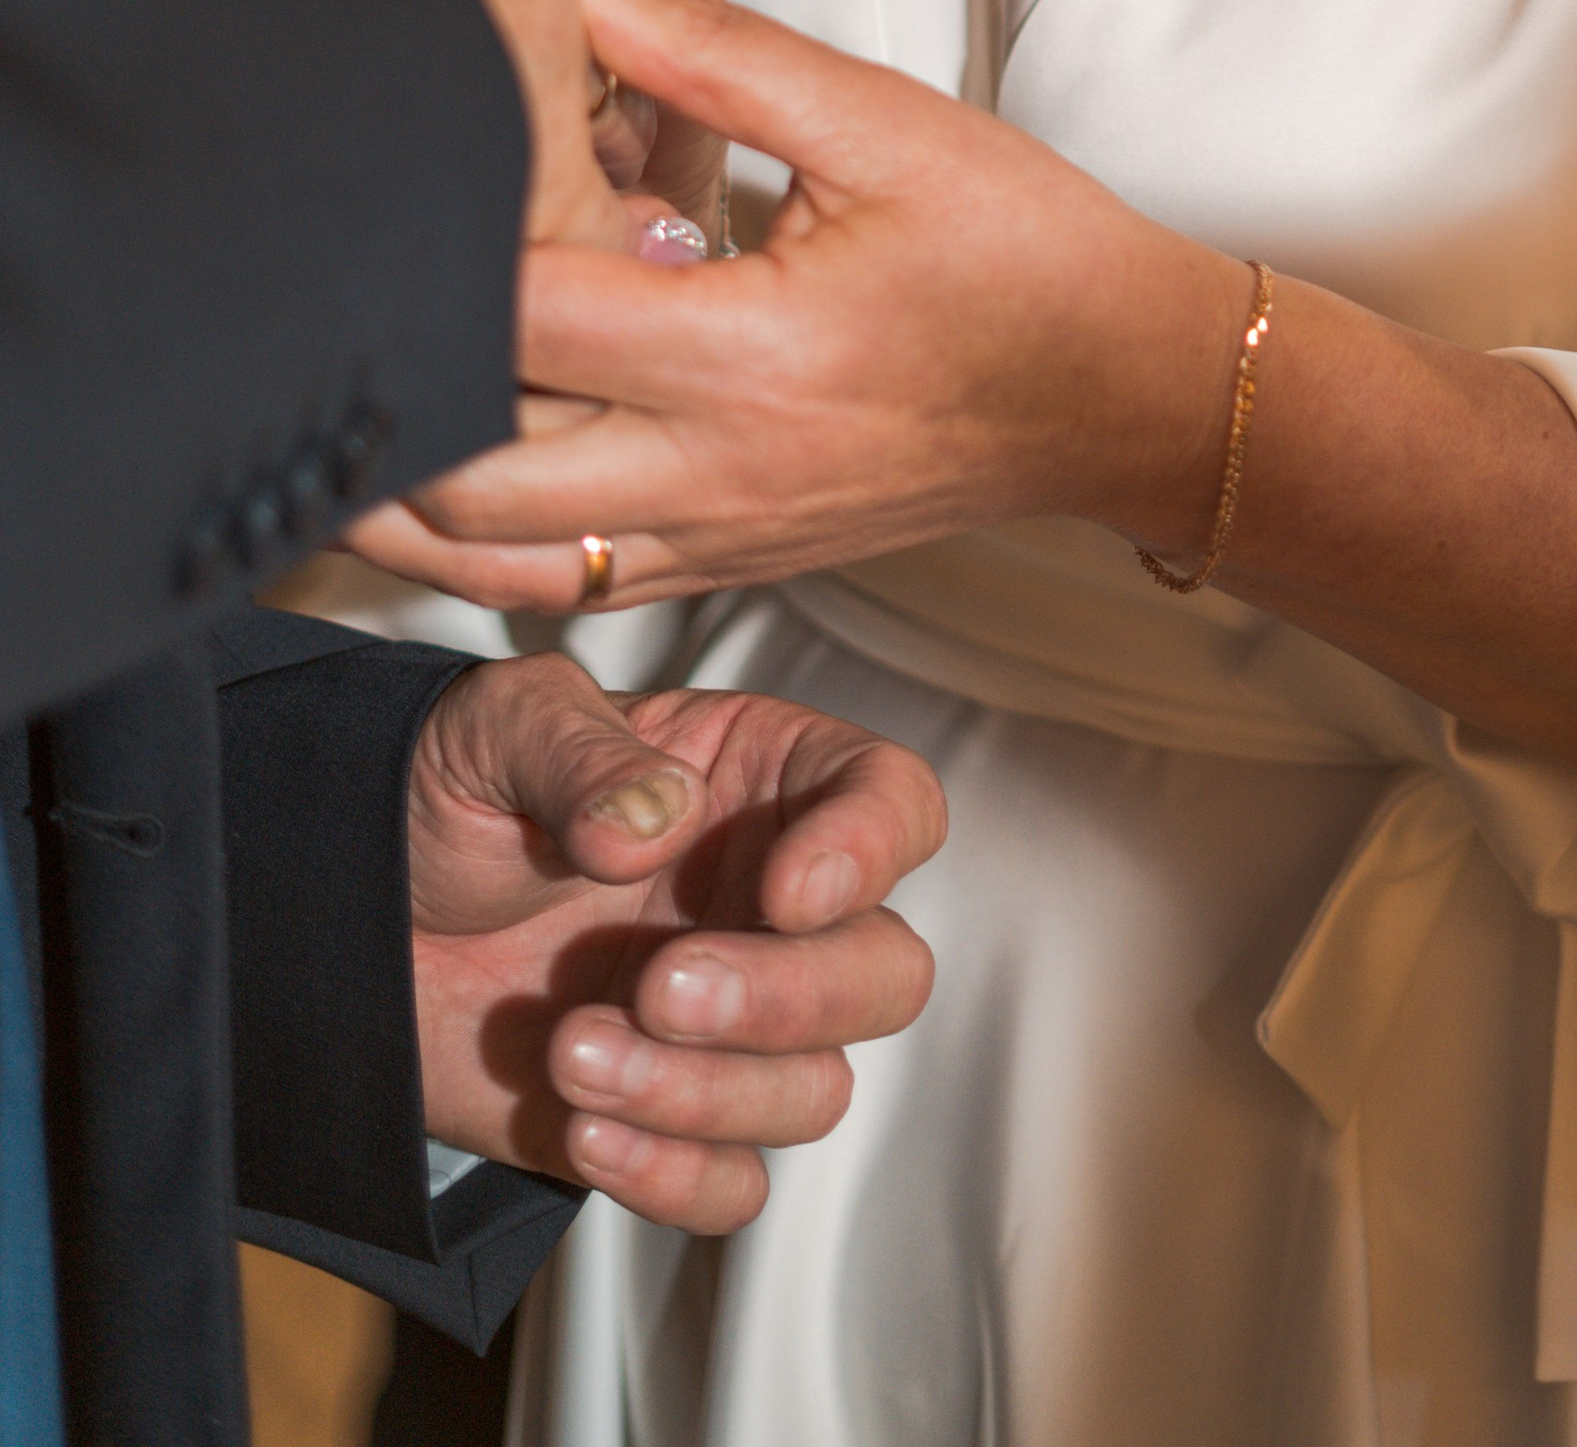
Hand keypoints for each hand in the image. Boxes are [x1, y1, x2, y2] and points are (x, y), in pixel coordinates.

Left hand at [352, 0, 1239, 614]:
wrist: (1127, 392)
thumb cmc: (1025, 254)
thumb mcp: (879, 121)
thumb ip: (708, 51)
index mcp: (754, 356)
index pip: (521, 317)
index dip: (434, 240)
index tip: (393, 167)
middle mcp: (720, 472)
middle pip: (465, 479)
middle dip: (381, 395)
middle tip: (339, 298)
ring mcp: (719, 535)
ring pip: (491, 562)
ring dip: (406, 495)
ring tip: (356, 398)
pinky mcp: (728, 560)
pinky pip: (562, 578)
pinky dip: (486, 531)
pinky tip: (464, 454)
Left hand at [409, 650, 941, 1230]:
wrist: (345, 915)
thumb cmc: (444, 793)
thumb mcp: (495, 729)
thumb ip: (578, 753)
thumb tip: (654, 825)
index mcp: (759, 781)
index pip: (892, 803)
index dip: (872, 849)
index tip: (786, 889)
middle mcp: (768, 905)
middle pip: (882, 971)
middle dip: (786, 998)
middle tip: (658, 986)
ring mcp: (730, 1024)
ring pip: (815, 1091)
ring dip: (703, 1093)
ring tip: (570, 1052)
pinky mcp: (669, 1122)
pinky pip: (734, 1186)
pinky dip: (672, 1175)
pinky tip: (583, 1131)